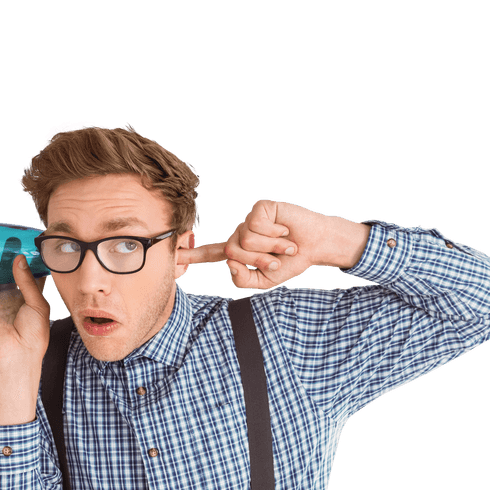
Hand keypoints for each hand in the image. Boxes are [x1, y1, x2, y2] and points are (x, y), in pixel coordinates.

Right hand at [0, 254, 50, 424]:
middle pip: (7, 272)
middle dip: (7, 257)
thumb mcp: (37, 303)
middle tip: (7, 238)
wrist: (14, 354)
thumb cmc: (33, 332)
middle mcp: (11, 297)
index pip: (28, 274)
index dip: (28, 260)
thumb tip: (18, 258)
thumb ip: (28, 281)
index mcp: (29, 298)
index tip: (28, 242)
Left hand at [178, 200, 370, 288]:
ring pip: (244, 241)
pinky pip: (256, 226)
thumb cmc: (292, 262)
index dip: (192, 255)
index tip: (173, 255)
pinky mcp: (260, 209)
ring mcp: (249, 221)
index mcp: (240, 252)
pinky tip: (284, 231)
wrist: (316, 246)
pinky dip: (274, 234)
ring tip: (285, 245)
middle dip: (259, 261)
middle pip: (232, 252)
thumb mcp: (266, 280)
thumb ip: (243, 279)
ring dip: (270, 249)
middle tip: (279, 259)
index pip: (211, 254)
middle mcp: (241, 234)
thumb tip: (229, 262)